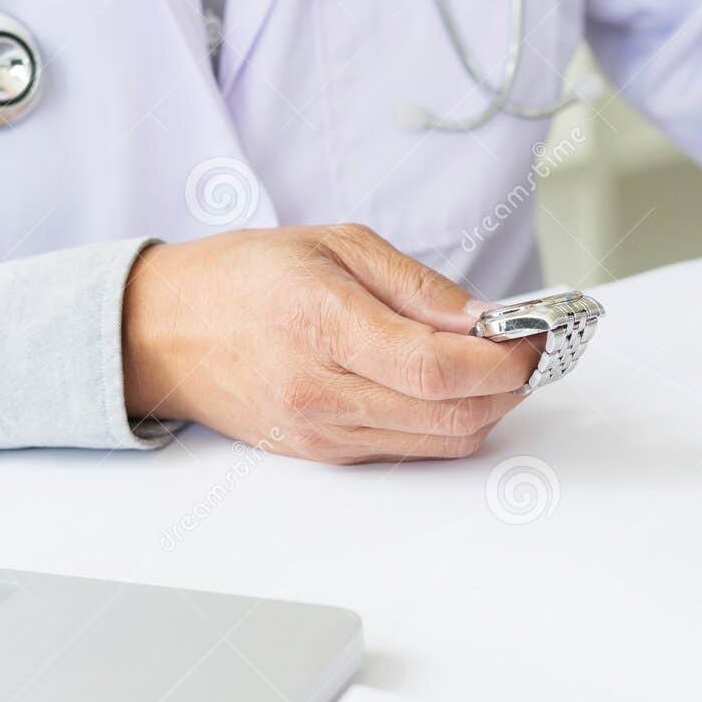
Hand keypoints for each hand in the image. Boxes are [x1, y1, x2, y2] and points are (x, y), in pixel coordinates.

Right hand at [122, 224, 536, 462]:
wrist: (163, 332)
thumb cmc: (245, 278)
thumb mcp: (335, 246)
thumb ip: (418, 286)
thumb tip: (486, 320)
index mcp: (323, 326)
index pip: (439, 368)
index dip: (506, 358)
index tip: (537, 335)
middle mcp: (322, 393)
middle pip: (455, 415)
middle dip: (512, 384)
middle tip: (530, 347)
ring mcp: (323, 434)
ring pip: (443, 441)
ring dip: (487, 406)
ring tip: (494, 362)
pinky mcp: (326, 455)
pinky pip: (412, 450)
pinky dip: (448, 421)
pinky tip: (450, 384)